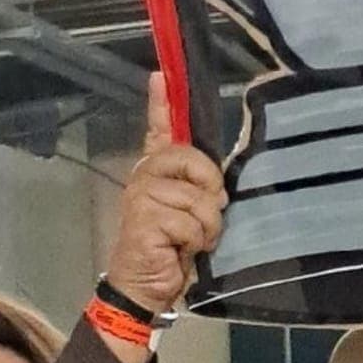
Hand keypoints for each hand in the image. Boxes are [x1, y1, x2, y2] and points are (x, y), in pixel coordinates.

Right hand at [104, 73, 227, 314]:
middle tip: (204, 218)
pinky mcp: (144, 217)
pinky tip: (181, 251)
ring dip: (205, 228)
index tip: (160, 75)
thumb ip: (202, 191)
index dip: (161, 103)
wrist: (145, 287)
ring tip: (191, 241)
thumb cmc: (172, 251)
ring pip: (198, 198)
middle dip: (211, 191)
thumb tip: (219, 185)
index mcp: (158, 171)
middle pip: (193, 159)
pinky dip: (195, 242)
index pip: (160, 129)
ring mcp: (142, 194)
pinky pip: (190, 223)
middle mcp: (146, 175)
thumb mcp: (193, 216)